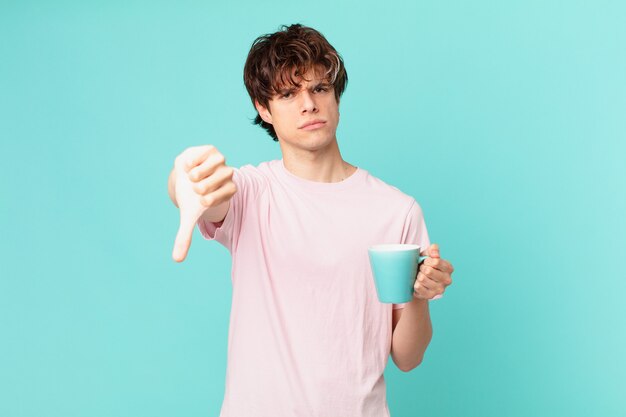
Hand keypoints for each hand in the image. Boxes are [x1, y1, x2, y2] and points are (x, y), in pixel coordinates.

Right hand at [172, 145, 235, 261]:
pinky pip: (206, 153)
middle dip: (205, 185)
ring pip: (217, 164)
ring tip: (191, 177)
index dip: (213, 197)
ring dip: (200, 173)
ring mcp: (220, 161)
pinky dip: (195, 160)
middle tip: (195, 188)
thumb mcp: (188, 216)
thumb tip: (176, 260)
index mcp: (228, 190)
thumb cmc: (189, 197)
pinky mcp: (211, 150)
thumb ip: (185, 236)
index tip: (201, 201)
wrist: (184, 176)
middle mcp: (227, 175)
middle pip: (225, 177)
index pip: (230, 192)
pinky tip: (188, 167)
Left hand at [413, 244, 453, 299]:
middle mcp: (447, 280)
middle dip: (422, 268)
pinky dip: (415, 284)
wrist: (417, 280)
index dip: (427, 260)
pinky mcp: (431, 296)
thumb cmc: (424, 265)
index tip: (425, 262)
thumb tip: (435, 254)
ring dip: (418, 276)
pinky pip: (418, 287)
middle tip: (422, 269)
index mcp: (449, 268)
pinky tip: (418, 283)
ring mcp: (440, 290)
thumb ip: (433, 249)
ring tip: (420, 276)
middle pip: (428, 271)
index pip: (436, 262)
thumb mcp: (428, 254)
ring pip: (422, 279)